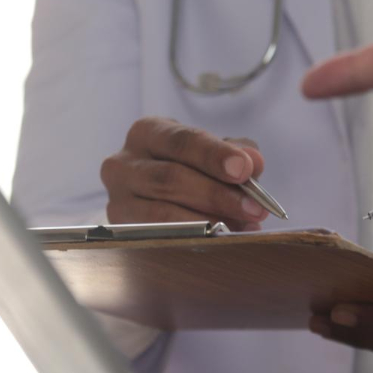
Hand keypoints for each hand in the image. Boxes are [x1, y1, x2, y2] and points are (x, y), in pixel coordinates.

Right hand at [101, 117, 269, 229]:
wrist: (157, 195)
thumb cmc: (189, 168)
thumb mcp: (213, 154)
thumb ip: (236, 154)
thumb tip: (253, 162)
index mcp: (148, 132)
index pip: (181, 141)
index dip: (214, 155)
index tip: (244, 170)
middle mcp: (123, 163)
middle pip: (171, 178)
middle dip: (217, 195)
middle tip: (254, 208)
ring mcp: (118, 199)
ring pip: (162, 213)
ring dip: (207, 222)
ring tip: (243, 228)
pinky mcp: (120, 230)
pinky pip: (157, 238)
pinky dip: (192, 240)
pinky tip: (221, 240)